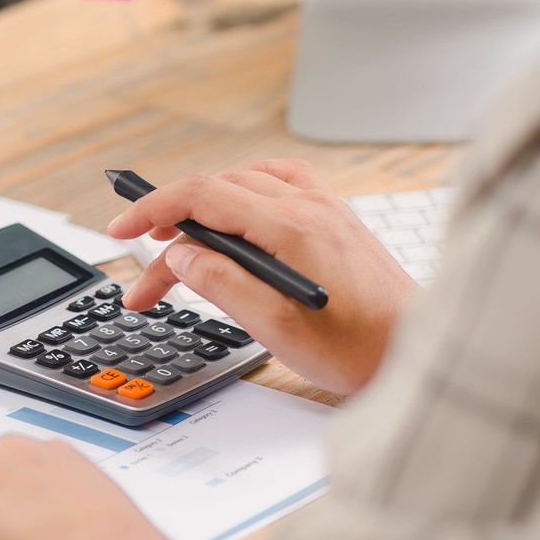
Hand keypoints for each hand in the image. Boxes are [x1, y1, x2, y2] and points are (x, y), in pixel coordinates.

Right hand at [108, 160, 418, 394]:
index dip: (152, 208)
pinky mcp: (337, 221)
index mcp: (292, 226)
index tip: (121, 231)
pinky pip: (280, 186)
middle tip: (147, 280)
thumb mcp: (275, 327)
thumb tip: (181, 252)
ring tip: (182, 249)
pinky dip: (245, 196)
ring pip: (245, 185)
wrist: (419, 354)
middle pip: (217, 194)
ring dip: (205, 212)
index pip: (202, 195)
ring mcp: (327, 208)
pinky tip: (237, 218)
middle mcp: (310, 206)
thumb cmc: (359, 350)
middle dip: (171, 230)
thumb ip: (221, 283)